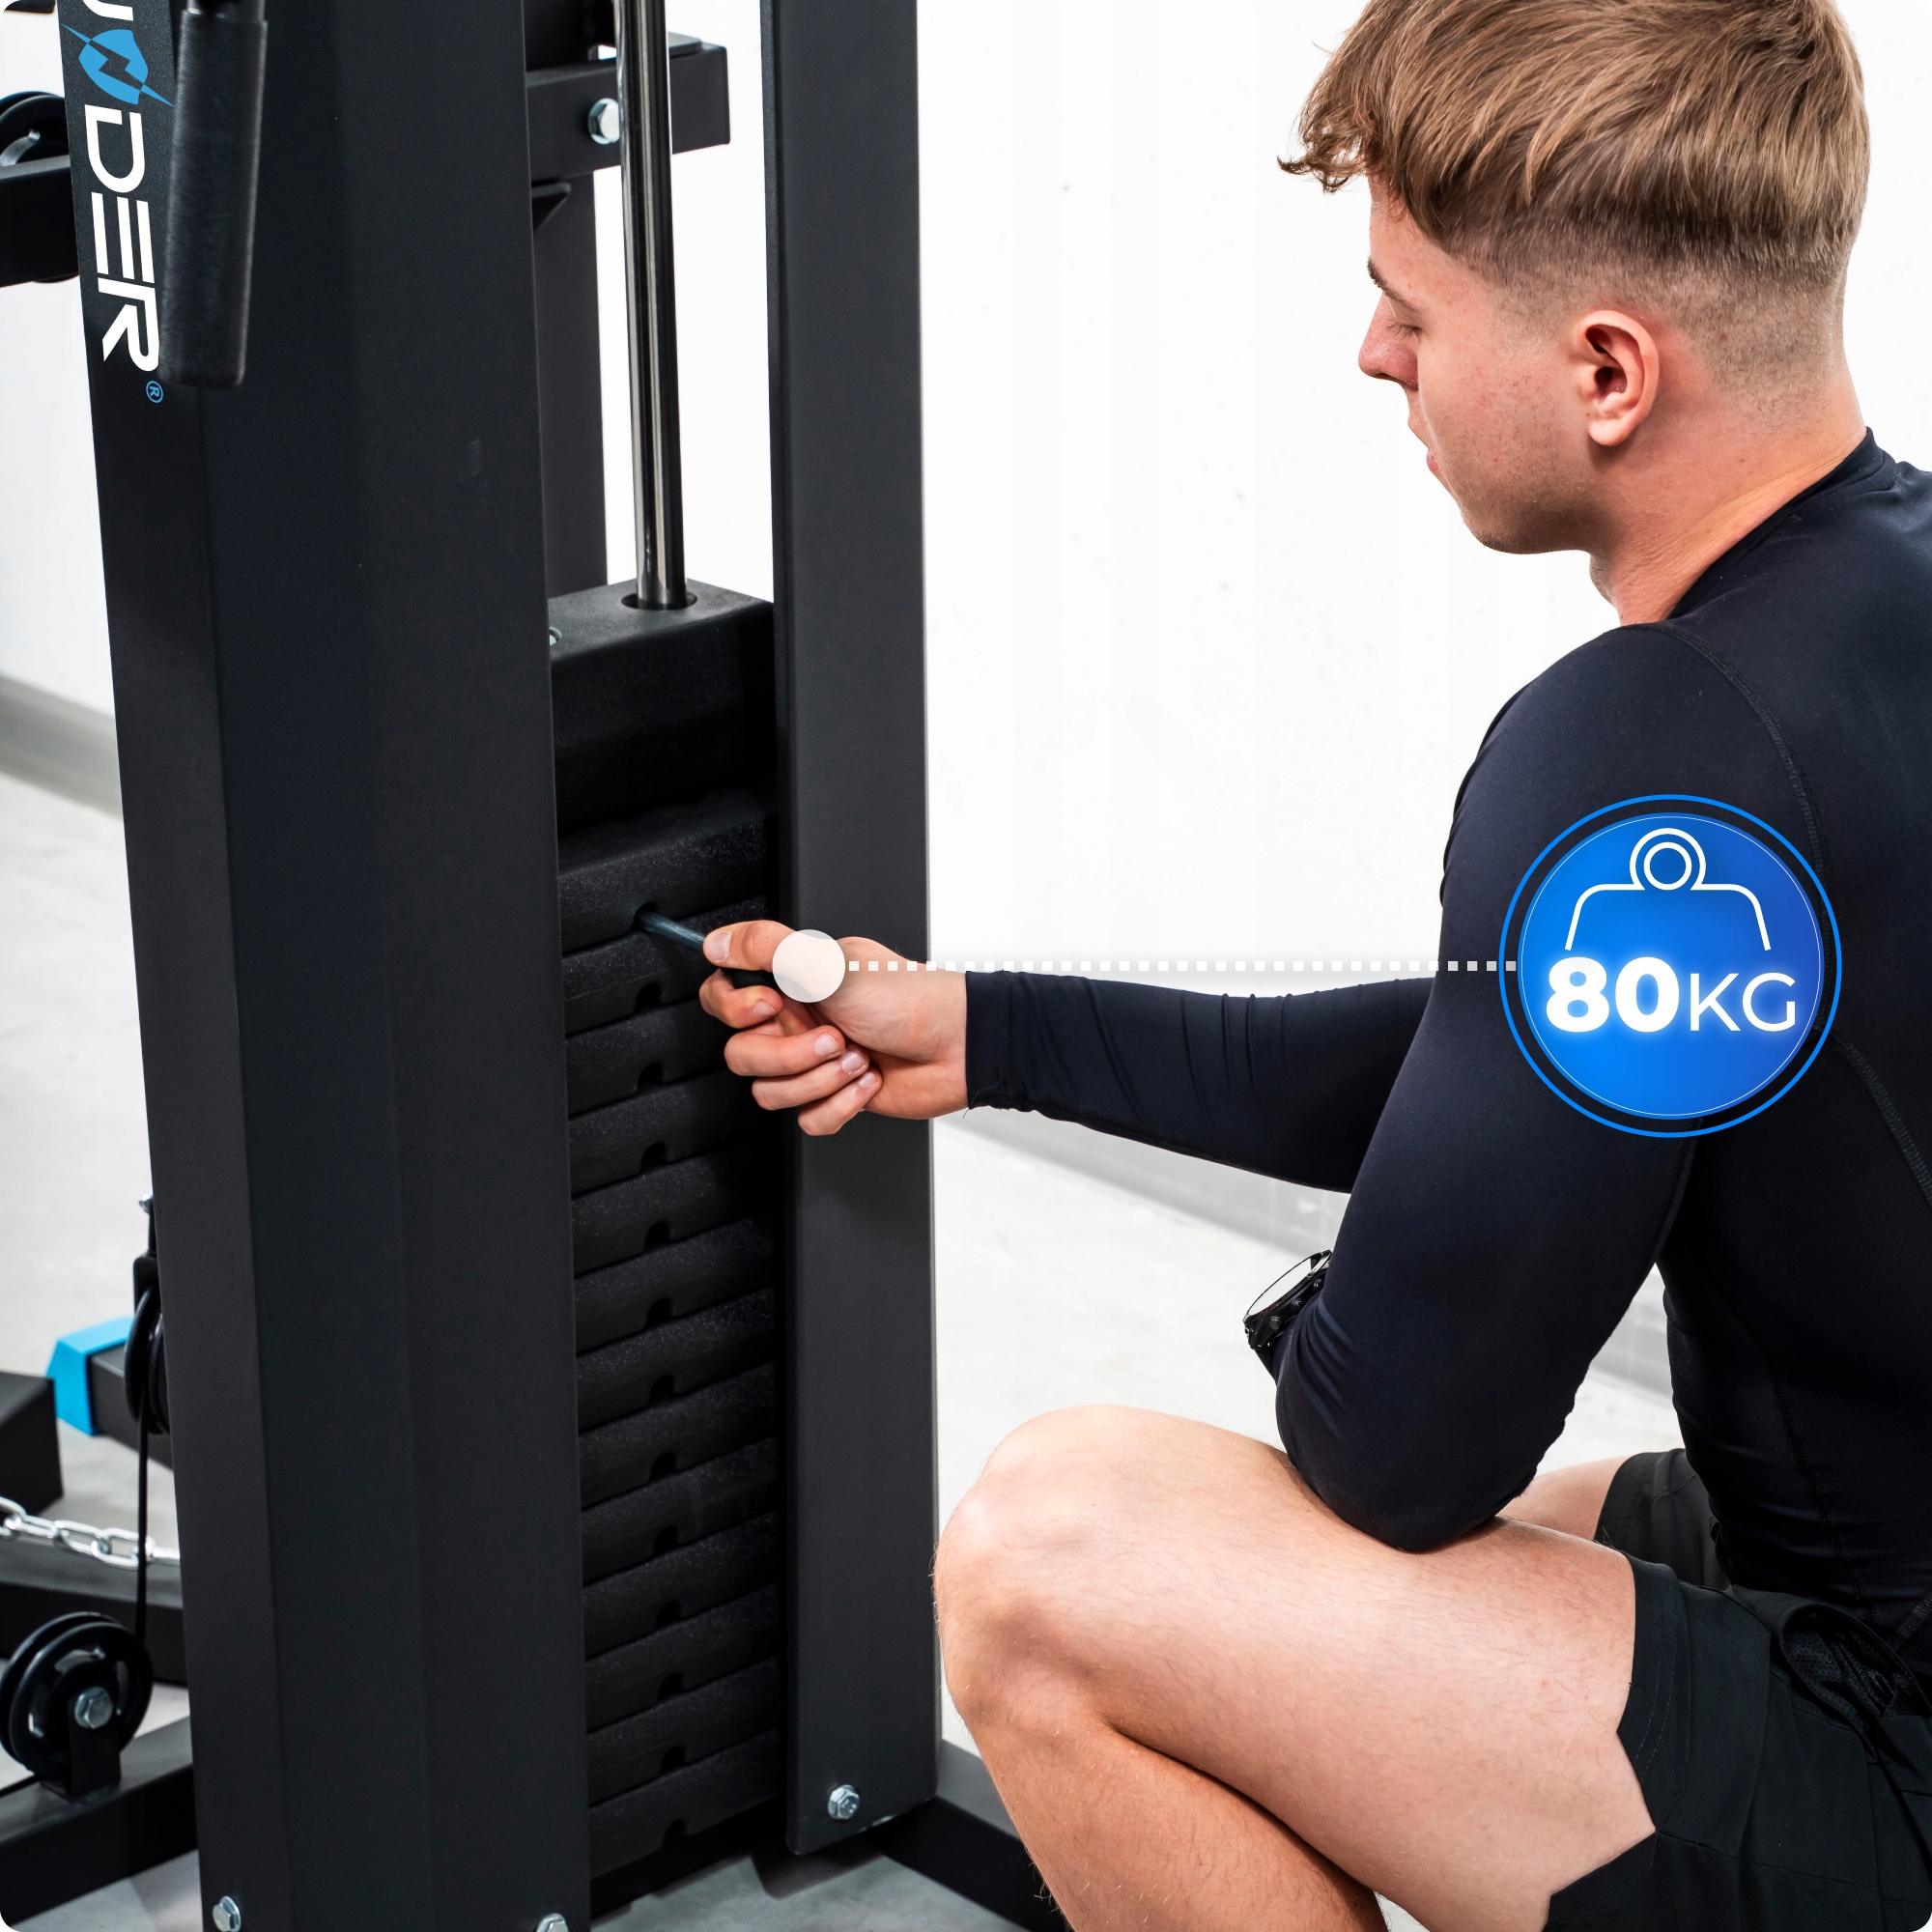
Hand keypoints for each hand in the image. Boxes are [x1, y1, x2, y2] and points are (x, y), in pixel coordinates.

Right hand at [697, 921, 967, 1135]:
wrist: (960, 1047)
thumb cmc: (907, 1000)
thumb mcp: (830, 965)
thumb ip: (768, 949)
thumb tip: (716, 942)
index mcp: (791, 982)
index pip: (724, 996)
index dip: (736, 1009)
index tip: (772, 1004)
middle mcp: (798, 1021)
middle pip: (742, 1054)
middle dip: (789, 1054)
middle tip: (831, 1036)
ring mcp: (815, 1061)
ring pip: (771, 1092)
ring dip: (819, 1079)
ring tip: (857, 1057)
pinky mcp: (834, 1095)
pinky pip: (806, 1119)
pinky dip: (840, 1104)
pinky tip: (868, 1081)